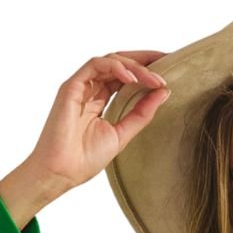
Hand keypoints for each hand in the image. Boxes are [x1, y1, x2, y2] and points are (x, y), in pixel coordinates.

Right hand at [27, 51, 171, 192]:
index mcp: (101, 100)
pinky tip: (133, 79)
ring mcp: (81, 86)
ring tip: (154, 79)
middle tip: (168, 60)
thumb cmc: (85, 159)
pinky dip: (116, 68)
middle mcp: (91, 89)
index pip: (126, 77)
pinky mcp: (71, 86)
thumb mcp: (122, 134)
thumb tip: (164, 92)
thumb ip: (141, 114)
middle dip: (145, 60)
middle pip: (120, 64)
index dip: (147, 70)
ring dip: (135, 67)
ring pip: (110, 61)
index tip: (170, 69)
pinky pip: (95, 65)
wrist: (62, 172)